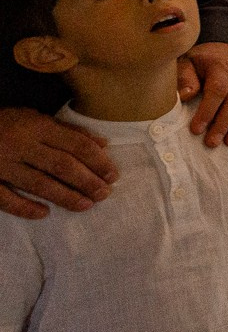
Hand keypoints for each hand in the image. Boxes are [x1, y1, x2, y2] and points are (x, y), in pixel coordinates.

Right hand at [0, 107, 114, 219]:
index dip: (97, 161)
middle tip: (104, 194)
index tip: (113, 175)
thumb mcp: (35, 117)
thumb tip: (102, 144)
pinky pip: (5, 198)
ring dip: (64, 196)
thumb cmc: (6, 122)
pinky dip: (24, 207)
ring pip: (38, 183)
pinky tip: (43, 214)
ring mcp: (1, 164)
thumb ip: (68, 131)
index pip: (75, 145)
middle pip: (61, 165)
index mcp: (37, 126)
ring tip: (86, 205)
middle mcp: (21, 145)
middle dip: (86, 181)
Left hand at [176, 42, 227, 146]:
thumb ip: (185, 78)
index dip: (208, 111)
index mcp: (222, 65)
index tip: (196, 129)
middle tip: (212, 142)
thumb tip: (187, 95)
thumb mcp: (187, 63)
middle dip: (224, 123)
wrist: (224, 50)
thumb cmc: (202, 62)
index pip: (218, 89)